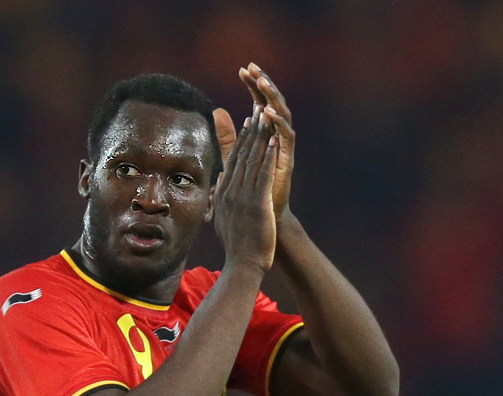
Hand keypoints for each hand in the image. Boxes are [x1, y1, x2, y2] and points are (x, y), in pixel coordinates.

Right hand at [213, 107, 277, 271]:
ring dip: (261, 137)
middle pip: (241, 155)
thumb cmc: (237, 246)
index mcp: (224, 194)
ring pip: (253, 160)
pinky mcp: (257, 203)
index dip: (240, 140)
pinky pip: (264, 174)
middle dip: (251, 131)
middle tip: (257, 110)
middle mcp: (231, 191)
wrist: (243, 265)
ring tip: (267, 118)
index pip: (232, 161)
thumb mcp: (223, 219)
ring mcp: (243, 196)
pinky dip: (269, 156)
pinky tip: (274, 141)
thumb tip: (219, 183)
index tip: (246, 124)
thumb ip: (220, 198)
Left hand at [215, 63, 294, 221]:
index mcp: (265, 136)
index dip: (253, 86)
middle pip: (272, 104)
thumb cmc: (252, 194)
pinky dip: (277, 122)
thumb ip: (227, 139)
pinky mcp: (287, 160)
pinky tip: (266, 111)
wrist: (265, 221)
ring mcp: (283, 148)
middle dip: (263, 85)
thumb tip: (215, 113)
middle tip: (253, 67)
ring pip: (281, 115)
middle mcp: (276, 139)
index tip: (242, 69)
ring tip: (262, 81)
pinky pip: (285, 136)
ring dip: (272, 97)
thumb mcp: (235, 161)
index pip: (259, 103)